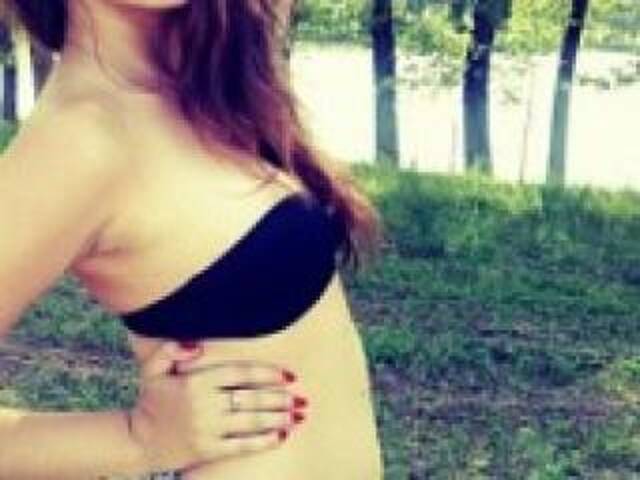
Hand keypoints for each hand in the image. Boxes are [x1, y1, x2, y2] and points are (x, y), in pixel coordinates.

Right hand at [126, 341, 305, 472]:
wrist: (137, 442)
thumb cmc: (152, 399)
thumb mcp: (153, 369)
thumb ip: (170, 350)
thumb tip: (195, 345)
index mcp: (195, 382)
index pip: (239, 373)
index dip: (267, 373)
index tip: (288, 375)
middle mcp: (204, 405)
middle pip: (251, 397)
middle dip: (279, 398)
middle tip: (301, 398)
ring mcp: (207, 429)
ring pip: (251, 421)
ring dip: (278, 418)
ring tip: (298, 415)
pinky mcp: (208, 450)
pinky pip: (242, 445)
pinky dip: (264, 440)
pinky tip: (282, 436)